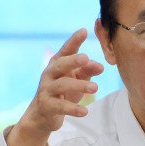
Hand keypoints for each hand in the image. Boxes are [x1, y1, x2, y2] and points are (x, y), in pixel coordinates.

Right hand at [7, 29, 104, 145]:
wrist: (43, 114)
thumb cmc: (63, 92)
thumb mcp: (77, 79)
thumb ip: (88, 70)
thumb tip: (101, 66)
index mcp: (58, 64)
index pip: (66, 50)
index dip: (74, 40)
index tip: (84, 31)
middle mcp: (50, 74)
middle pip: (60, 64)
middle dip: (72, 61)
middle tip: (86, 58)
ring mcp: (47, 89)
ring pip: (62, 85)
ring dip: (79, 85)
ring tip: (95, 87)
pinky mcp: (47, 106)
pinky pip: (61, 107)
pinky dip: (73, 109)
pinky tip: (85, 111)